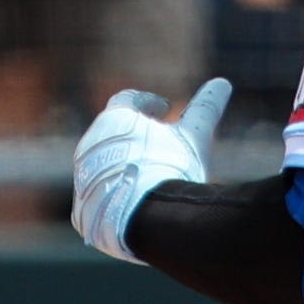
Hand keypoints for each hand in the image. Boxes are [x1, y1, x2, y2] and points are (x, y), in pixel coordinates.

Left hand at [69, 75, 231, 261]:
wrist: (147, 220)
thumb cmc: (172, 169)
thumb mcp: (194, 136)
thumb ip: (206, 108)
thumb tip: (223, 83)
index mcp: (113, 119)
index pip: (127, 100)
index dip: (148, 102)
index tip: (165, 109)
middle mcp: (89, 145)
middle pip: (111, 133)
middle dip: (133, 134)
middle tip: (157, 142)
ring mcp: (82, 178)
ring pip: (102, 165)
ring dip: (123, 165)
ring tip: (148, 175)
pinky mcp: (81, 209)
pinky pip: (97, 196)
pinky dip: (115, 193)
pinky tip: (133, 202)